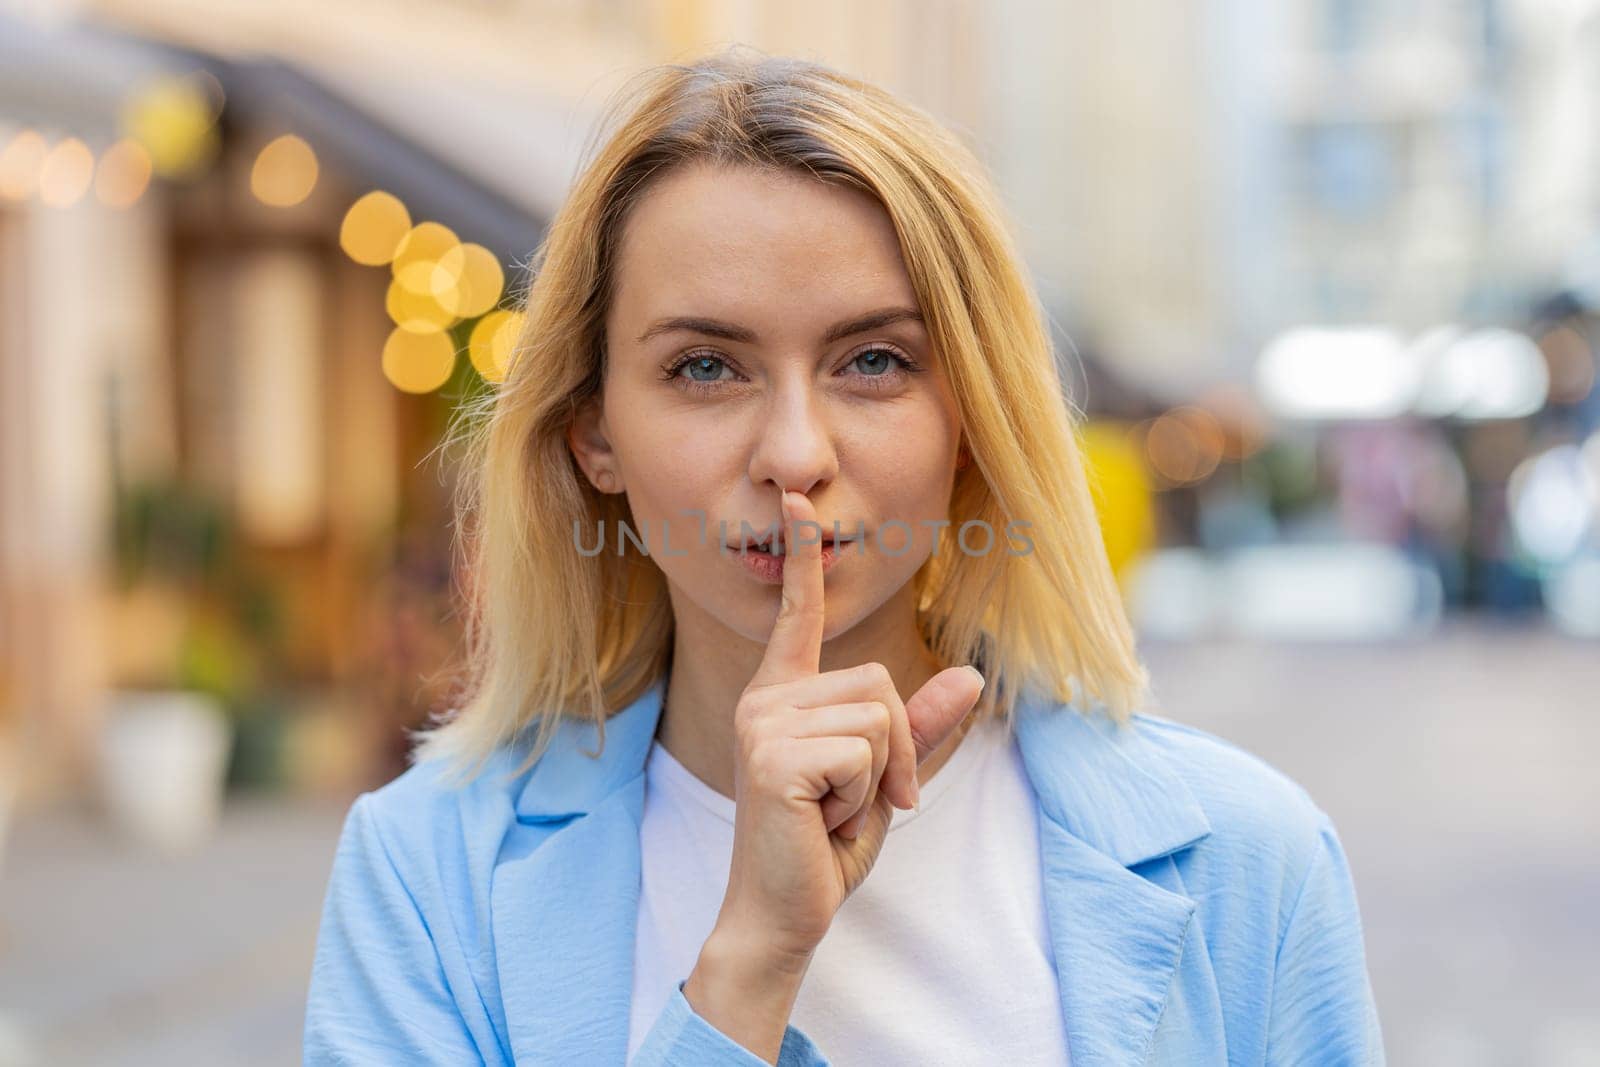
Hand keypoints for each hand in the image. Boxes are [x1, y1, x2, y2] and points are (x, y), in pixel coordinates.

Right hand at [685, 489, 984, 1049]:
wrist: (784, 912)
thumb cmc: (824, 845)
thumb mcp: (883, 778)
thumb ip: (920, 727)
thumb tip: (971, 676)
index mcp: (782, 695)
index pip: (797, 614)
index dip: (803, 557)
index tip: (798, 501)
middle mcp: (765, 699)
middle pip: (879, 681)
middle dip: (898, 748)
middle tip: (862, 799)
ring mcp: (763, 724)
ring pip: (880, 715)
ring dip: (881, 775)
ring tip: (836, 810)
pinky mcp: (773, 756)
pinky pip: (868, 749)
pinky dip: (867, 794)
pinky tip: (826, 820)